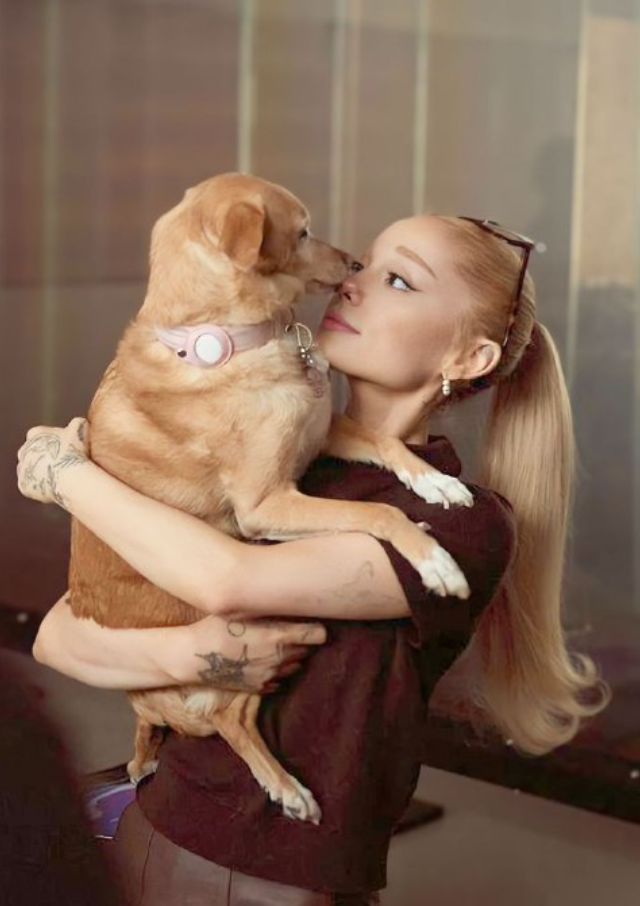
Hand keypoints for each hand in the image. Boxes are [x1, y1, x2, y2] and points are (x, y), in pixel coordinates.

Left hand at [17, 417, 89, 509]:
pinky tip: (56, 487)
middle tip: (61, 462)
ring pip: (31, 470)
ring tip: (60, 477)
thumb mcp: (81, 428)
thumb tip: (78, 423)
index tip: (64, 446)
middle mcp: (24, 450)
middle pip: (33, 452)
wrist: (71, 478)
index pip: (39, 434)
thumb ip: (76, 424)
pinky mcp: (24, 486)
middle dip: (44, 456)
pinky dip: (42, 488)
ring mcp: (22, 469)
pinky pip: (32, 487)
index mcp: (35, 434)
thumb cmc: (75, 451)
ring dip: (41, 472)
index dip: (52, 440)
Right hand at [183, 615, 327, 694]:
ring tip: (277, 646)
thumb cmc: (216, 627)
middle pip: (308, 651)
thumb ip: (269, 609)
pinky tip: (265, 661)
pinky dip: (278, 671)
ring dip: (292, 657)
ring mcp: (270, 676)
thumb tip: (287, 598)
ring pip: (296, 667)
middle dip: (303, 641)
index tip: (312, 623)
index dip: (317, 628)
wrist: (193, 656)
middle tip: (292, 630)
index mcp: (278, 637)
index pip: (318, 635)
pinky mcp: (259, 687)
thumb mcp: (244, 612)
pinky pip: (279, 681)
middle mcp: (279, 659)